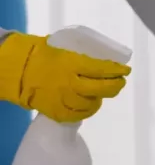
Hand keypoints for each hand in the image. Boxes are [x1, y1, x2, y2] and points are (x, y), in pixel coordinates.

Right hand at [0, 32, 130, 122]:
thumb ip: (83, 56)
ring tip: (103, 93)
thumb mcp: (64, 48)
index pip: (103, 69)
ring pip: (92, 103)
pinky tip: (90, 104)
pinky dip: (87, 110)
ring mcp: (64, 99)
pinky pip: (79, 115)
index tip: (126, 70)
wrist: (18, 70)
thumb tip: (105, 59)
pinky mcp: (57, 112)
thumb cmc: (43, 55)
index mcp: (73, 63)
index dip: (117, 71)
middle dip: (116, 86)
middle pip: (102, 89)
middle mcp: (70, 83)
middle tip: (120, 82)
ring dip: (101, 98)